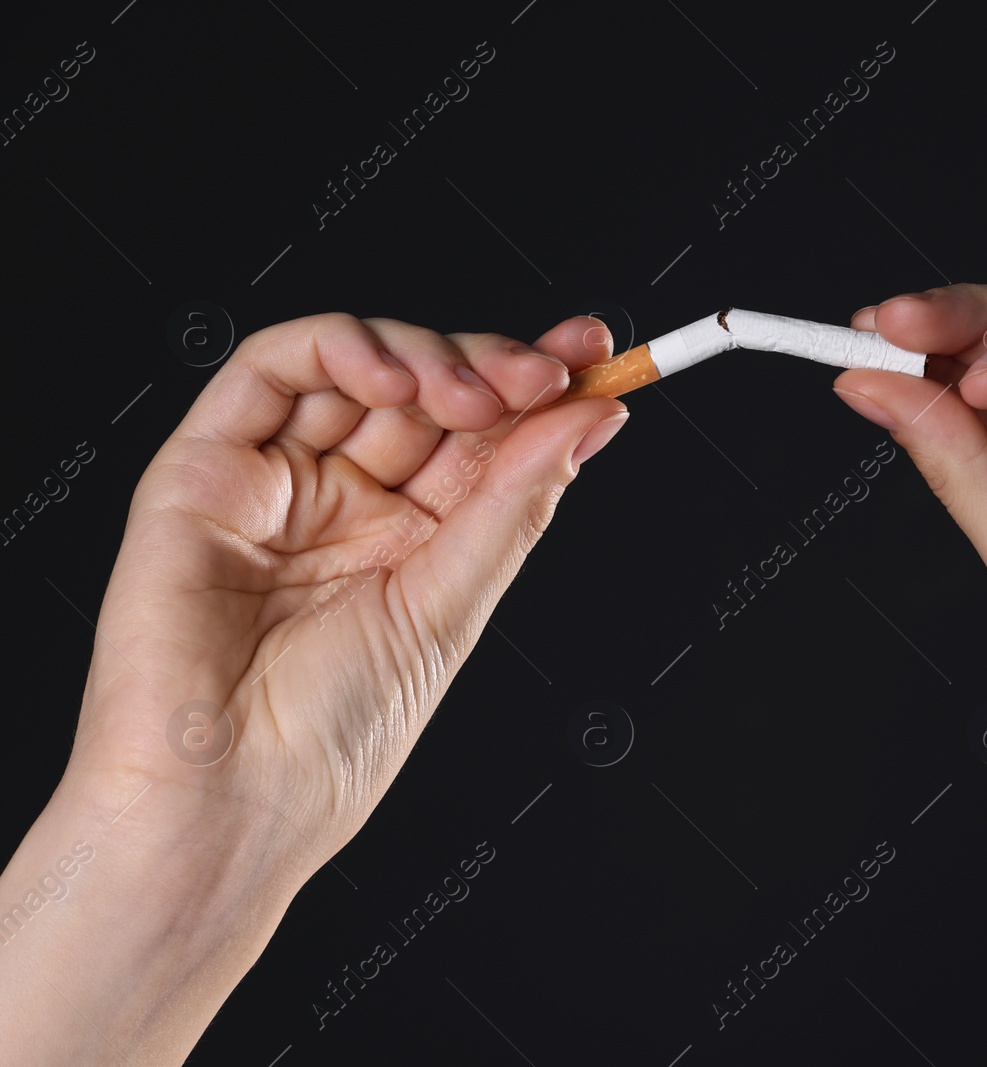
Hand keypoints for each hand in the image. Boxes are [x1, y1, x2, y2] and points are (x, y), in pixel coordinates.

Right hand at [68, 312, 626, 879]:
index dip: (538, 385)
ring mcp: (278, 479)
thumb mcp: (451, 604)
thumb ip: (514, 498)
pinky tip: (396, 381)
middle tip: (545, 375)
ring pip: (359, 364)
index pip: (482, 435)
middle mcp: (347, 501)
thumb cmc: (329, 738)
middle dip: (494, 366)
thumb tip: (595, 415)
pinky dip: (341, 349)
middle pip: (428, 389)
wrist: (228, 801)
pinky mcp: (206, 466)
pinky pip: (270, 369)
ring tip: (477, 395)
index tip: (596, 355)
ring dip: (431, 357)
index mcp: (412, 539)